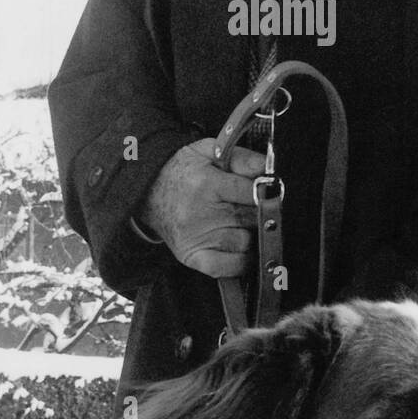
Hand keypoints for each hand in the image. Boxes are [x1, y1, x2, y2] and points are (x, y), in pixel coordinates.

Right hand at [138, 138, 265, 277]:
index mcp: (207, 184)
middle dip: (260, 212)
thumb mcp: (208, 151)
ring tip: (239, 222)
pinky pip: (231, 267)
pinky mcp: (193, 256)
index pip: (252, 192)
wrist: (147, 191)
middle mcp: (201, 213)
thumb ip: (242, 157)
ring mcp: (197, 238)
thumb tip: (268, 169)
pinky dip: (241, 260)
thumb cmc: (184, 171)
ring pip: (246, 242)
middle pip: (252, 218)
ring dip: (250, 234)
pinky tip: (238, 246)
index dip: (267, 192)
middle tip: (254, 205)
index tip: (270, 190)